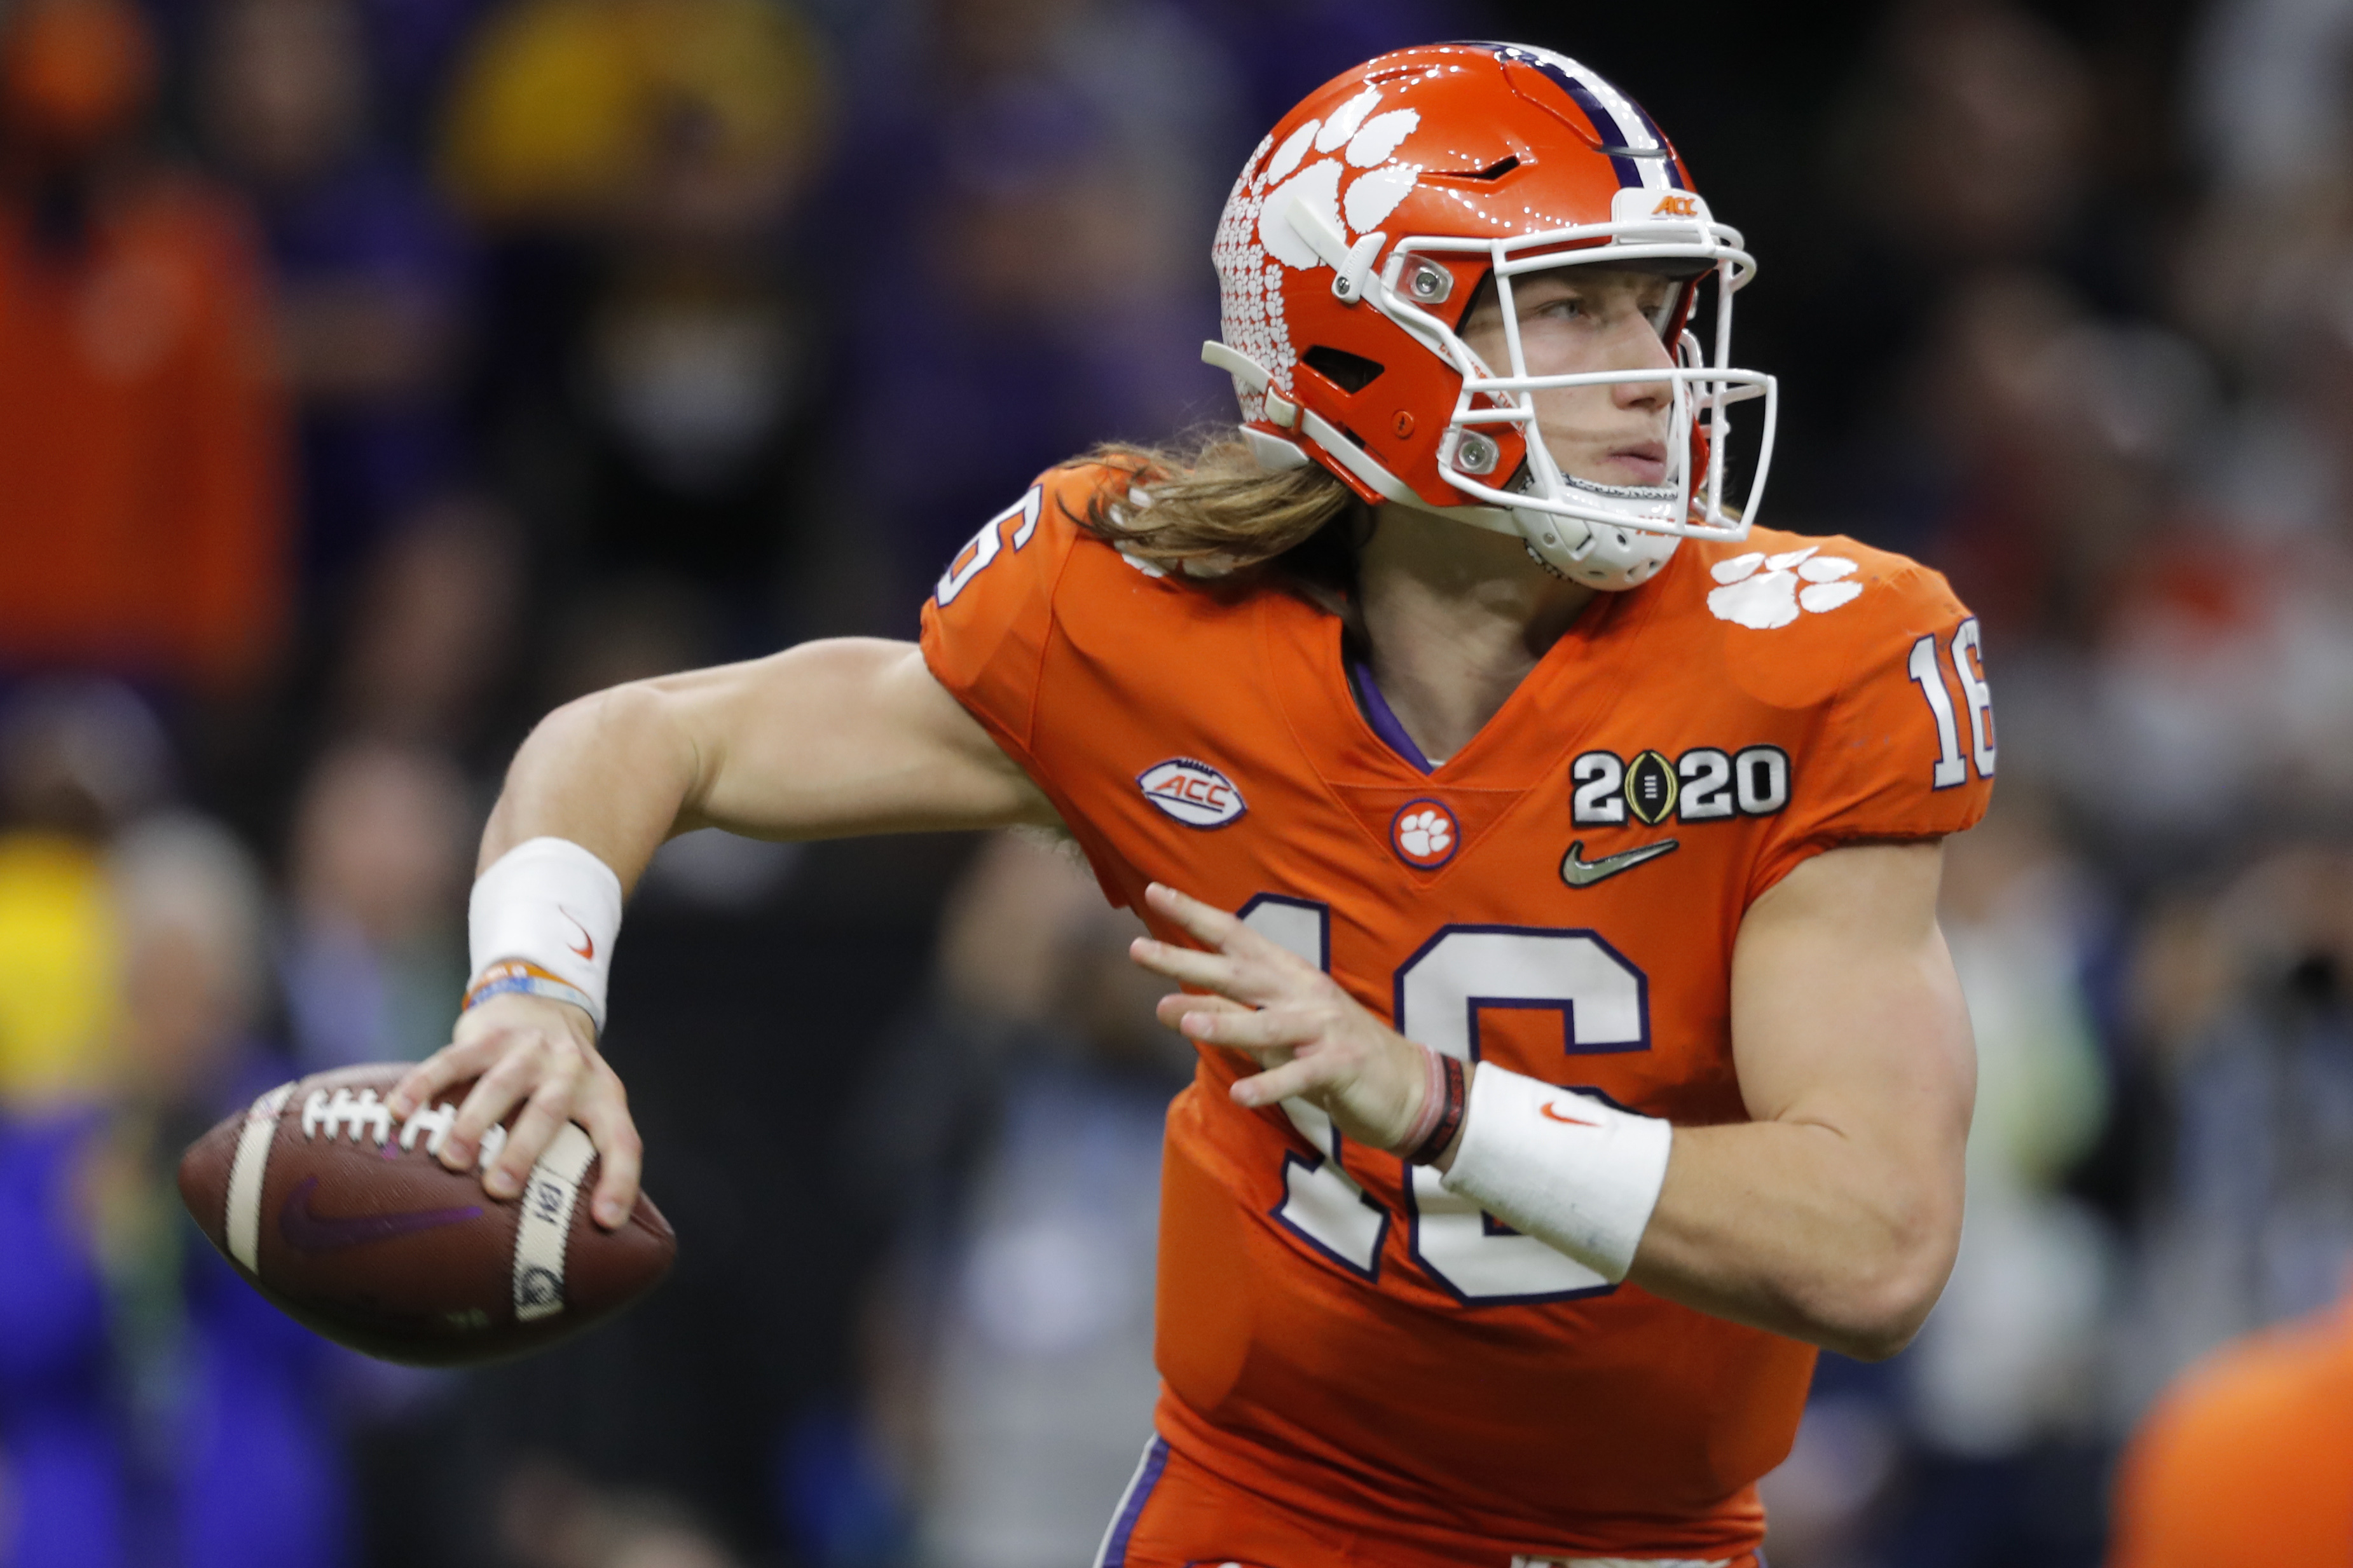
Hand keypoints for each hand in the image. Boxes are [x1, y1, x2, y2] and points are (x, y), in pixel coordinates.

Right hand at [388, 992, 642, 1229]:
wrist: (543, 1005)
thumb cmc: (561, 1082)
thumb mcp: (587, 1108)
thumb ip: (577, 1155)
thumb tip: (553, 1236)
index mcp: (604, 1096)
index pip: (621, 1141)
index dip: (620, 1181)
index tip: (605, 1221)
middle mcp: (571, 1069)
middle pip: (550, 1110)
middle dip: (523, 1151)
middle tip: (497, 1189)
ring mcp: (529, 1049)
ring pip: (501, 1084)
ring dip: (474, 1122)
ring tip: (451, 1160)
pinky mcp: (488, 1035)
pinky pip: (453, 1059)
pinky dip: (424, 1085)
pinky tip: (399, 1112)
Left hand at [1128, 882, 1441, 1151]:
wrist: (1407, 1085)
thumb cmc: (1328, 1054)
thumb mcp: (1270, 1033)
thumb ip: (1222, 1016)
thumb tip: (1162, 1005)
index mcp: (1287, 975)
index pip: (1235, 937)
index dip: (1195, 915)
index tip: (1155, 892)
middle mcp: (1304, 992)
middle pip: (1239, 974)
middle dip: (1188, 961)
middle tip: (1138, 951)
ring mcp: (1324, 1028)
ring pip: (1268, 1024)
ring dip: (1225, 1023)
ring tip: (1182, 1024)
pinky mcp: (1341, 1066)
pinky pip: (1300, 1076)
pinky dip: (1270, 1085)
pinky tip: (1240, 1096)